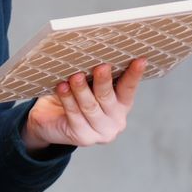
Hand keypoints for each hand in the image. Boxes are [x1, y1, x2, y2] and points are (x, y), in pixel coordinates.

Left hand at [22, 58, 146, 151]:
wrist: (51, 122)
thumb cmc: (74, 97)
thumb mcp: (88, 86)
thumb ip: (94, 76)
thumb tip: (93, 54)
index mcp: (122, 105)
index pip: (129, 88)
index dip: (134, 74)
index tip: (140, 60)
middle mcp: (116, 120)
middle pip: (107, 97)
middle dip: (103, 81)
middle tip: (101, 67)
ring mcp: (100, 131)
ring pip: (90, 106)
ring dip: (82, 90)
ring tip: (75, 76)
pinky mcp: (83, 137)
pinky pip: (74, 115)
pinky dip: (68, 99)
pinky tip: (62, 87)